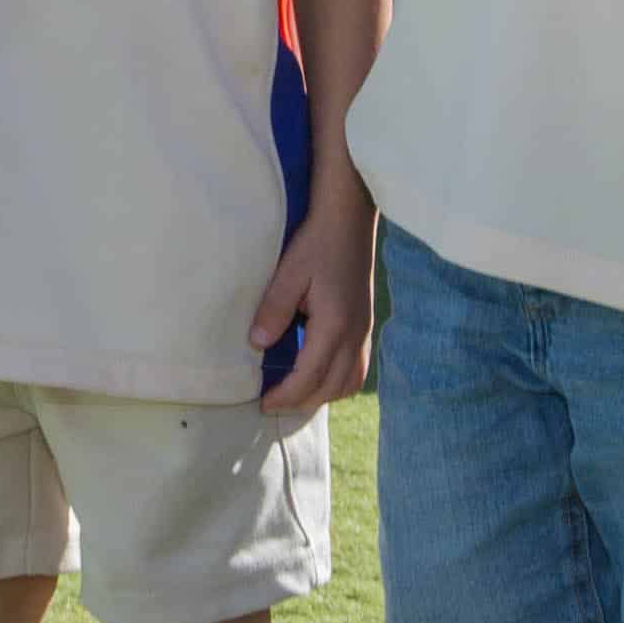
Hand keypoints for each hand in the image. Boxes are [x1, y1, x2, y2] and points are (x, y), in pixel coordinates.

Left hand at [250, 189, 376, 413]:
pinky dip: (339, 381)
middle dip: (302, 402)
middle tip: (274, 404)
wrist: (350, 218)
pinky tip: (320, 375)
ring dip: (323, 394)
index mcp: (335, 325)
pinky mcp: (366, 324)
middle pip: (332, 388)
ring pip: (350, 382)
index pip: (309, 377)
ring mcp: (365, 331)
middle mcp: (355, 334)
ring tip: (296, 394)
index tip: (262, 404)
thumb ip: (274, 310)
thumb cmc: (317, 242)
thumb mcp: (290, 273)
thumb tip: (257, 344)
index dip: (285, 396)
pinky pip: (358, 368)